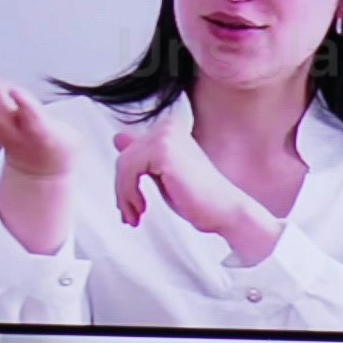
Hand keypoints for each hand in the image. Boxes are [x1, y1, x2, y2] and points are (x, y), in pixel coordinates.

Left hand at [110, 108, 279, 263]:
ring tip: (135, 215)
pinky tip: (142, 208)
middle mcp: (167, 126)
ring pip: (123, 164)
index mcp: (169, 128)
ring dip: (124, 195)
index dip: (125, 181)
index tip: (130, 205)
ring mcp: (166, 135)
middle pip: (124, 157)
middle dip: (122, 190)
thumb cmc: (198, 197)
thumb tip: (119, 138)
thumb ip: (143, 156)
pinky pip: (128, 170)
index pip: (130, 150)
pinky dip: (128, 194)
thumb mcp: (162, 174)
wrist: (223, 210)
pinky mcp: (163, 150)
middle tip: (129, 215)